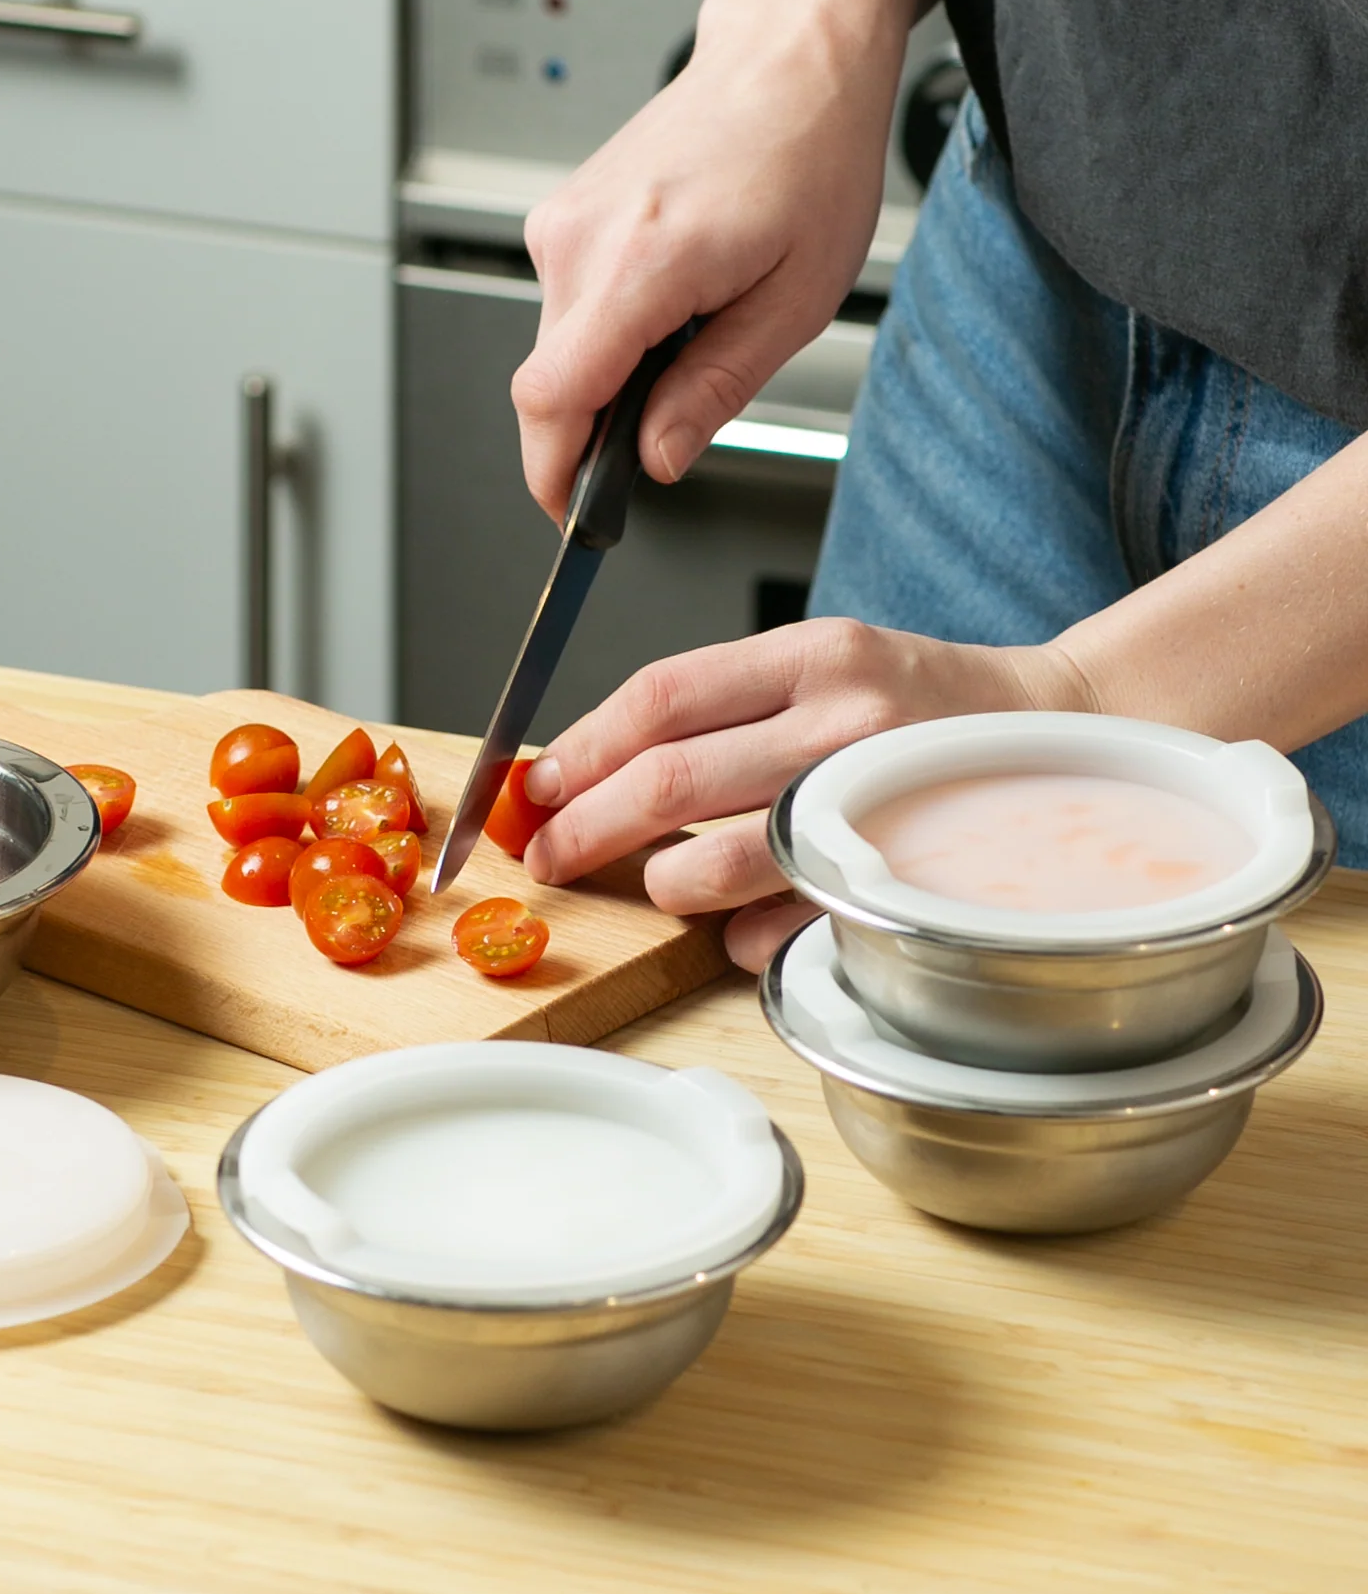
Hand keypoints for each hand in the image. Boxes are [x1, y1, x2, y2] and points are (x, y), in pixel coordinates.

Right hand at [511, 0, 906, 520]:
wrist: (790, 54)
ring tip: (691, 338)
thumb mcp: (793, 302)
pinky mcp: (563, 217)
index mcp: (638, 262)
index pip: (550, 400)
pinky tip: (669, 304)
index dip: (553, 475)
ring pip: (557, 352)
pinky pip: (567, 310)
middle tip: (662, 439)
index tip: (573, 516)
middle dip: (592, 433)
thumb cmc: (809, 154)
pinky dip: (607, 333)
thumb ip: (712, 392)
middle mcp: (579, 239)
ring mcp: (562, 223)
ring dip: (608, 377)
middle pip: (547, 387)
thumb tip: (655, 461)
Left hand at [520, 620, 1094, 969]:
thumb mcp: (823, 665)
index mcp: (815, 656)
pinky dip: (737, 937)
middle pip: (669, 781)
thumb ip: (720, 705)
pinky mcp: (896, 882)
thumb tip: (586, 766)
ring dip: (662, 886)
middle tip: (549, 856)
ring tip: (660, 883)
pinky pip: (778, 928)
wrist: (1059, 738)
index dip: (579, 748)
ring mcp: (874, 805)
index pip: (660, 698)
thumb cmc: (920, 707)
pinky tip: (742, 922)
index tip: (536, 786)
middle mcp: (844, 723)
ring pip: (714, 864)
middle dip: (584, 828)